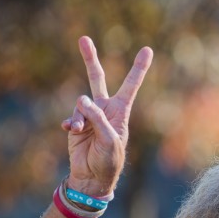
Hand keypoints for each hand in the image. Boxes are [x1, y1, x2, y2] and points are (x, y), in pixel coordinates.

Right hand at [60, 37, 152, 195]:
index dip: (139, 68)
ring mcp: (89, 116)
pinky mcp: (76, 125)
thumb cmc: (108, 161)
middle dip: (90, 60)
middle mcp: (105, 110)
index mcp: (120, 112)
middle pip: (98, 79)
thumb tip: (82, 99)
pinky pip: (70, 118)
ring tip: (79, 130)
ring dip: (80, 116)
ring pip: (80, 103)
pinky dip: (71, 124)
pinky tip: (72, 131)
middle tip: (83, 39)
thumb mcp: (109, 140)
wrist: (92, 178)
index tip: (147, 50)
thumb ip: (97, 118)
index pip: (131, 85)